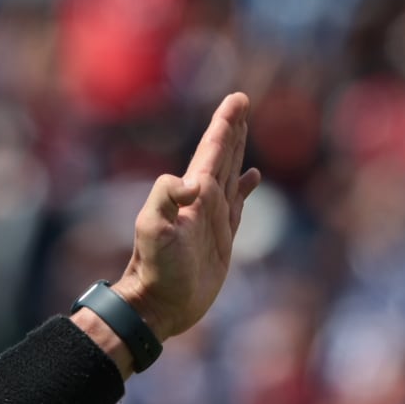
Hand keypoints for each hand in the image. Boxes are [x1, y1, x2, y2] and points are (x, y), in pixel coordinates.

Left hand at [112, 92, 260, 341]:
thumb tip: (195, 183)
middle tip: (240, 102)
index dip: (225, 124)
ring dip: (238, 150)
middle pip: (222, 155)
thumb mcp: (151, 228)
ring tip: (244, 128)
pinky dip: (246, 187)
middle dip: (232, 128)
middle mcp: (203, 200)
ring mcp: (213, 218)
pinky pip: (238, 204)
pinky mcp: (222, 238)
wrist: (159, 304)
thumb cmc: (154, 268)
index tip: (237, 99)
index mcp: (192, 192)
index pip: (212, 150)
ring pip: (231, 174)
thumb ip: (165, 197)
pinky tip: (253, 175)